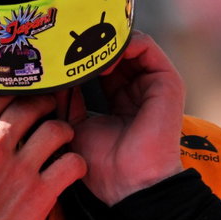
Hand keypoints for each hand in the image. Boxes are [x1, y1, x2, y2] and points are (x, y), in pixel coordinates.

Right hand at [0, 95, 85, 219]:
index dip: (10, 93)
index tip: (18, 97)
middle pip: (28, 106)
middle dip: (42, 103)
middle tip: (48, 107)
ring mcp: (19, 170)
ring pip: (55, 129)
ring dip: (63, 129)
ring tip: (63, 135)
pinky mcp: (40, 194)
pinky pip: (71, 165)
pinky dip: (76, 162)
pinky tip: (71, 166)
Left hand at [69, 32, 184, 204]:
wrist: (129, 182)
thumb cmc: (104, 164)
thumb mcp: (75, 124)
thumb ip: (67, 98)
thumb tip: (53, 74)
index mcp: (120, 100)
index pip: (101, 66)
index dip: (83, 56)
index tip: (59, 50)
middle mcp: (138, 89)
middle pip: (116, 52)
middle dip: (93, 42)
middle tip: (68, 37)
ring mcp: (153, 84)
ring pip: (129, 45)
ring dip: (106, 41)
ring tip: (85, 46)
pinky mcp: (166, 80)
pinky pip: (146, 46)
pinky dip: (124, 42)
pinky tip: (104, 55)